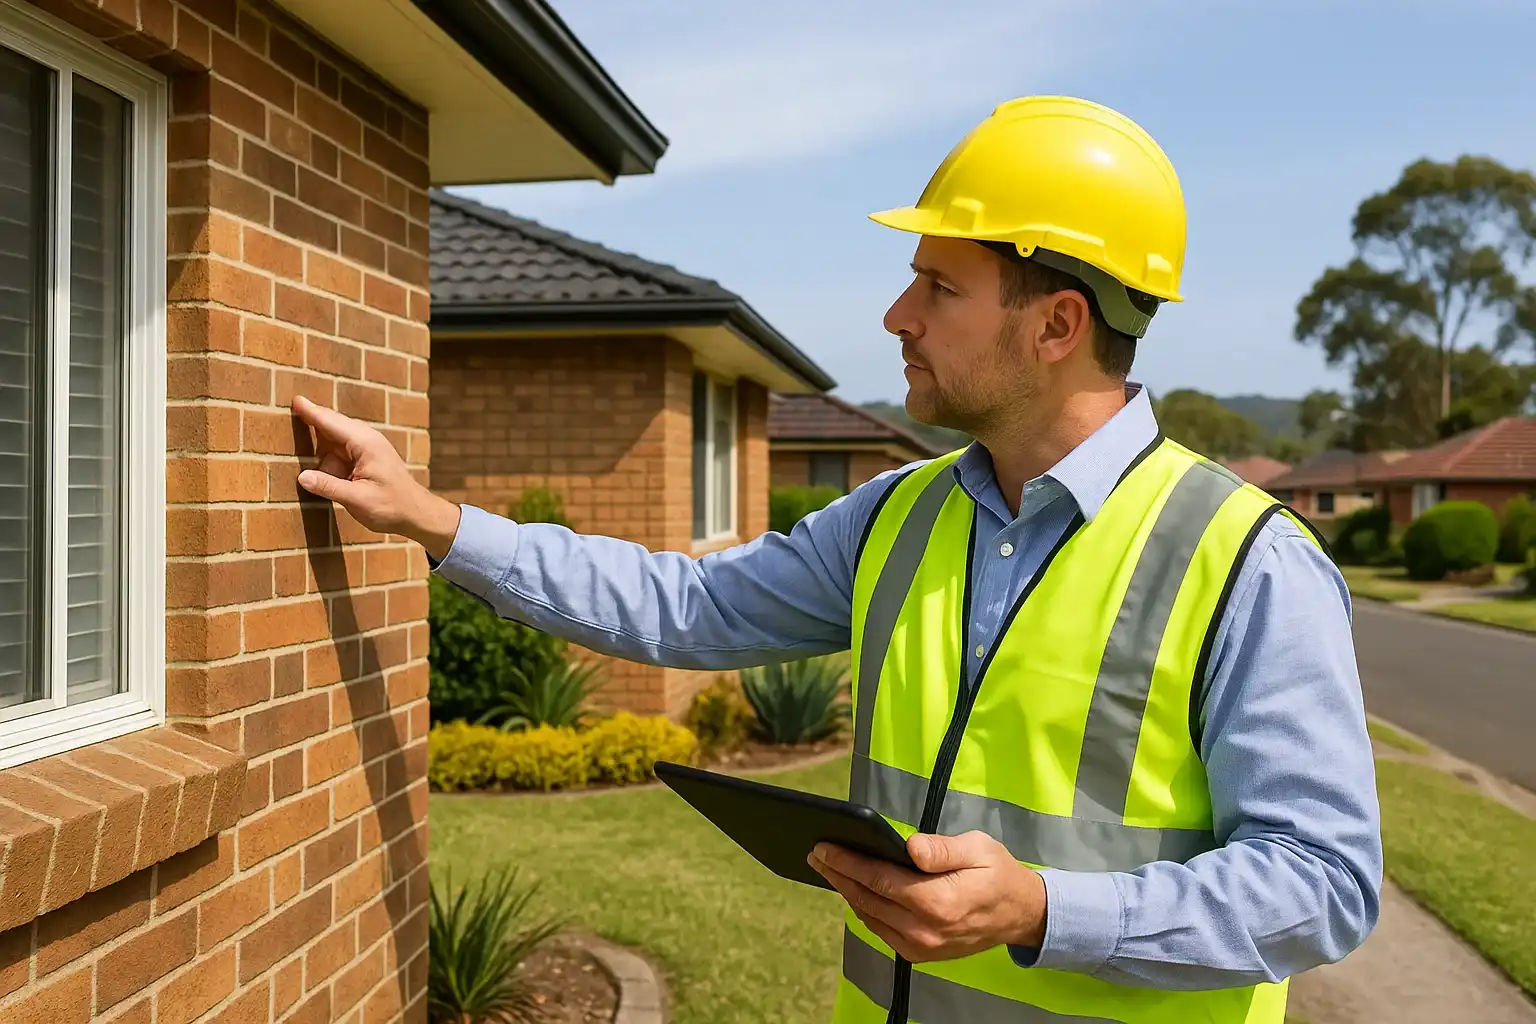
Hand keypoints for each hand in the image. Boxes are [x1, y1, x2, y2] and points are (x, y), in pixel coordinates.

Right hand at [290, 395, 460, 558]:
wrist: (416, 514)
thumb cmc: (392, 506)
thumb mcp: (359, 500)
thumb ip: (329, 488)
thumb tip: (302, 477)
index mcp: (366, 444)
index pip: (332, 423)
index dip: (312, 412)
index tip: (295, 399)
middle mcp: (365, 440)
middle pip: (331, 426)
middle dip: (311, 420)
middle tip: (291, 412)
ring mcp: (365, 449)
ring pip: (332, 441)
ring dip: (318, 445)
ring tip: (303, 447)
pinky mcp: (363, 459)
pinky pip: (338, 453)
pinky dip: (326, 457)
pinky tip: (317, 468)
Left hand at [808, 830, 1045, 962]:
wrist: (1020, 915)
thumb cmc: (998, 874)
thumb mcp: (978, 848)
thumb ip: (942, 849)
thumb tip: (910, 847)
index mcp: (936, 902)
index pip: (878, 879)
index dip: (847, 862)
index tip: (824, 848)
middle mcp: (924, 930)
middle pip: (867, 900)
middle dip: (838, 875)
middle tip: (816, 855)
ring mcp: (920, 947)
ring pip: (870, 917)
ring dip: (847, 893)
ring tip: (829, 869)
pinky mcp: (920, 954)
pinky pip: (882, 930)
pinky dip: (865, 910)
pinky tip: (855, 890)